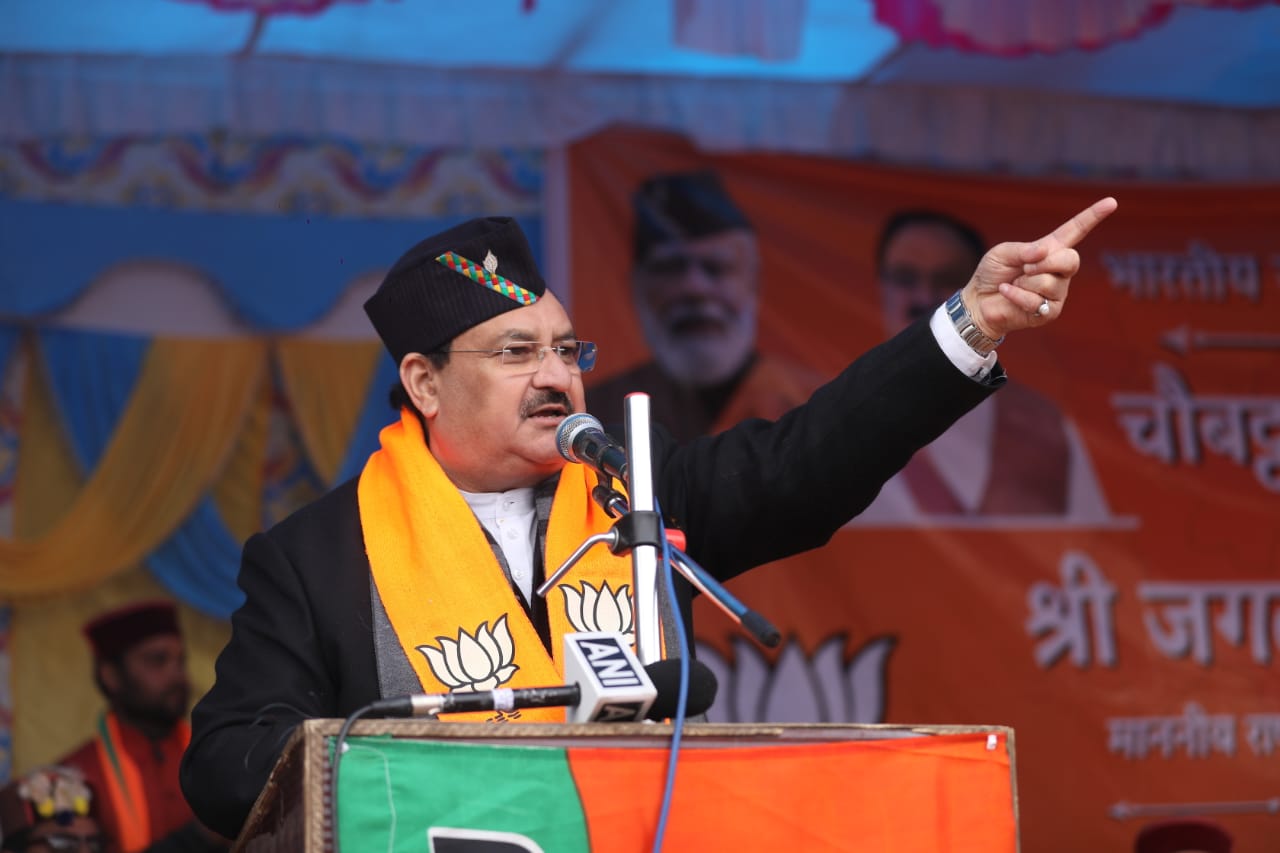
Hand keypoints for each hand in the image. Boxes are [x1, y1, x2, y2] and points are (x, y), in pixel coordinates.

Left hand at [962, 197, 1117, 339]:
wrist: (979, 301)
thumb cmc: (992, 274)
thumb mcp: (1002, 253)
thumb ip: (1022, 250)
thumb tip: (1043, 253)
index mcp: (1050, 249)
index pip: (1075, 231)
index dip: (1093, 217)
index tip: (1111, 202)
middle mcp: (1059, 271)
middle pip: (1071, 260)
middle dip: (1045, 263)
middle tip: (1025, 268)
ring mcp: (1057, 292)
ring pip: (1049, 282)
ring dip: (1025, 282)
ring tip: (1015, 283)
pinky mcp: (1050, 312)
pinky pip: (1037, 300)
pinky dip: (1016, 295)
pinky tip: (1007, 293)